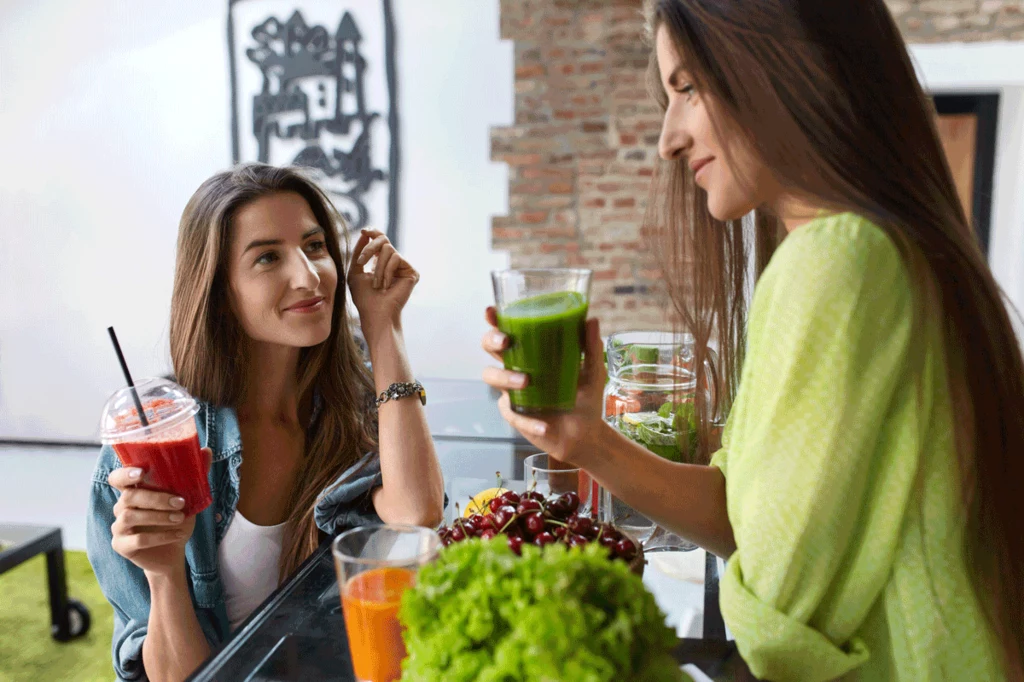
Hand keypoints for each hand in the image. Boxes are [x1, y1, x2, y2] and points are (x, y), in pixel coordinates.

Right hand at [107, 448, 211, 577]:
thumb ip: (195, 474)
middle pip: (129, 497)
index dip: (124, 474)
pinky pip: (137, 540)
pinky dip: (161, 536)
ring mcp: (118, 527)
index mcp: (134, 491)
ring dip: (159, 516)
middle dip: (156, 498)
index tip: (141, 473)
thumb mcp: (188, 497)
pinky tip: (178, 534)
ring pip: (130, 517)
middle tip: (180, 502)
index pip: (117, 478)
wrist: (174, 551)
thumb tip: (206, 450)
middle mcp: (121, 507)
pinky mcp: (121, 546)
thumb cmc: (177, 519)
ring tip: (180, 518)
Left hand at [348, 228, 418, 336]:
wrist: (375, 313)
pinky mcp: (412, 272)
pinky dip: (386, 271)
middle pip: (383, 240)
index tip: (364, 231)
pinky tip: (386, 286)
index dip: (373, 232)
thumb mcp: (355, 271)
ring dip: (377, 267)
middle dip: (370, 249)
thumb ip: (358, 252)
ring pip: (389, 249)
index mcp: (381, 261)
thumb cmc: (364, 297)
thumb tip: (365, 233)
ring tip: (376, 284)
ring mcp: (403, 267)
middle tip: (361, 262)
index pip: (379, 240)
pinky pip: (396, 258)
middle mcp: (393, 262)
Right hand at [481, 307, 607, 467]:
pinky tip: (543, 425)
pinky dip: (527, 419)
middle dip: (492, 341)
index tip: (492, 311)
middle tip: (506, 342)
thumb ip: (591, 348)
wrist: (585, 435)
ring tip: (526, 381)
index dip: (496, 320)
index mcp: (532, 352)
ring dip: (505, 377)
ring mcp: (513, 391)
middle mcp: (518, 367)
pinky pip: (511, 414)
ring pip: (492, 377)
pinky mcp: (515, 414)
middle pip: (491, 348)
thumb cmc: (585, 397)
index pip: (509, 330)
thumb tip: (591, 320)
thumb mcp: (593, 373)